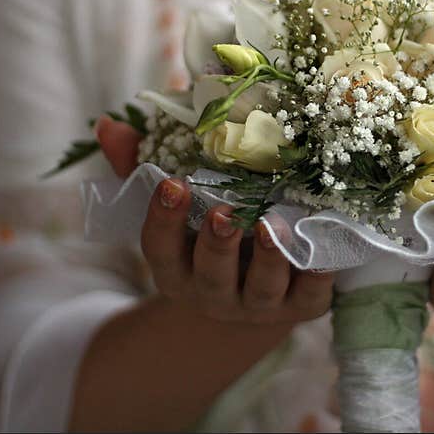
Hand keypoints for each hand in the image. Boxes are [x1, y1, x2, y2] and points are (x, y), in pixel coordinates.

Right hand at [95, 115, 333, 324]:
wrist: (259, 291)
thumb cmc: (210, 230)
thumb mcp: (178, 204)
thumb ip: (142, 164)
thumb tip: (109, 125)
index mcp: (178, 267)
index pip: (159, 248)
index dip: (164, 220)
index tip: (173, 184)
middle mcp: (214, 292)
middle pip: (210, 275)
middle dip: (216, 246)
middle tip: (224, 215)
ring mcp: (259, 304)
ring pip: (261, 290)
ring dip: (267, 260)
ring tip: (272, 226)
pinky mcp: (301, 307)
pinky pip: (310, 298)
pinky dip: (318, 277)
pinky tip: (324, 255)